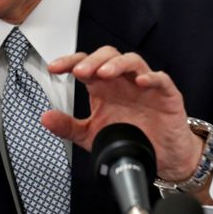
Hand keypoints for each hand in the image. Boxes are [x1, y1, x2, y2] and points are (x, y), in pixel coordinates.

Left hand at [42, 46, 202, 181]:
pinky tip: (140, 81)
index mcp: (104, 86)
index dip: (69, 62)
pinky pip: (161, 79)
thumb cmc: (130, 137)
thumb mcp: (92, 134)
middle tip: (80, 71)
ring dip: (116, 64)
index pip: (85, 64)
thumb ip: (68, 126)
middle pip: (108, 56)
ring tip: (104, 73)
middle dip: (92, 60)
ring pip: (132, 61)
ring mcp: (145, 85)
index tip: (54, 68)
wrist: (163, 157)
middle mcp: (123, 81)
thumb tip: (45, 118)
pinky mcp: (167, 95)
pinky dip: (152, 77)